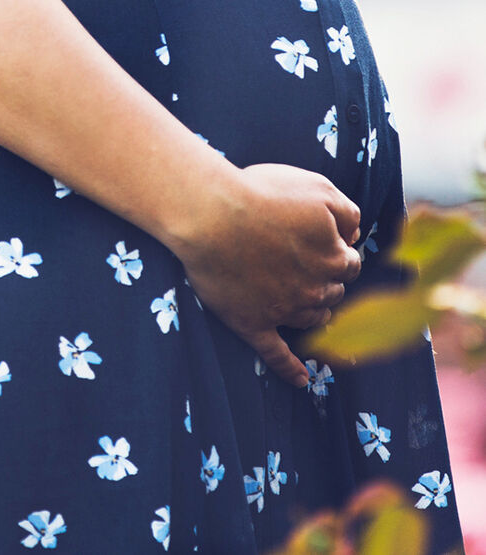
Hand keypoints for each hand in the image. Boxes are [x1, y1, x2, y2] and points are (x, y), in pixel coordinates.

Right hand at [176, 162, 361, 387]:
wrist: (212, 214)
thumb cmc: (262, 194)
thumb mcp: (318, 188)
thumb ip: (347, 212)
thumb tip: (356, 234)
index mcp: (333, 257)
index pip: (350, 262)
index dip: (336, 250)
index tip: (317, 240)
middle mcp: (314, 289)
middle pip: (332, 292)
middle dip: (324, 280)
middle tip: (300, 260)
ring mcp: (284, 311)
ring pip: (312, 319)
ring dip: (311, 311)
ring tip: (295, 295)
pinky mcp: (254, 324)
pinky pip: (277, 355)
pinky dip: (291, 370)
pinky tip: (301, 379)